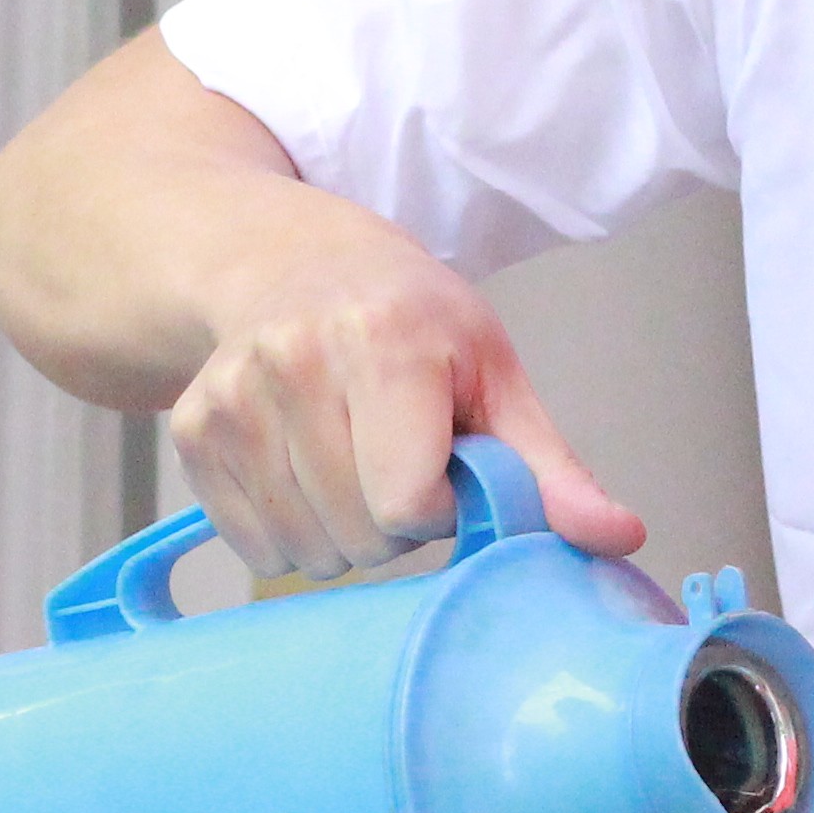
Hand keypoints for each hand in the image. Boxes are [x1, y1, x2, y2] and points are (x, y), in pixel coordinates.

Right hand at [164, 214, 643, 578]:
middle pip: (358, 535)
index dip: (437, 506)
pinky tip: (304, 468)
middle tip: (395, 459)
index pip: (405, 502)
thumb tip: (620, 538)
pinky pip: (252, 544)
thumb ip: (549, 467)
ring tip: (351, 461)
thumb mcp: (490, 372)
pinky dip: (288, 530)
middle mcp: (295, 362)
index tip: (443, 466)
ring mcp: (233, 398)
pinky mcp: (192, 432)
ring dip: (341, 531)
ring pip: (303, 550)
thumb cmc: (404, 318)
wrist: (283, 262)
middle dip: (392, 523)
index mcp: (383, 342)